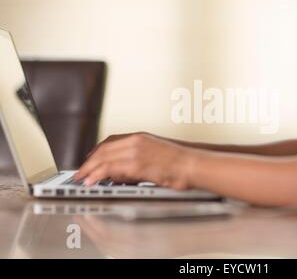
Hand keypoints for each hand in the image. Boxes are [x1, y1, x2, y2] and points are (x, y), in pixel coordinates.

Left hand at [74, 133, 192, 188]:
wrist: (194, 164)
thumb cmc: (181, 163)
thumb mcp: (156, 155)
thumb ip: (137, 161)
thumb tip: (123, 173)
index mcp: (141, 137)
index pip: (110, 141)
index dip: (97, 152)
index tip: (89, 160)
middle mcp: (136, 141)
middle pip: (104, 149)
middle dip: (89, 162)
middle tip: (80, 173)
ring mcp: (136, 151)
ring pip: (104, 158)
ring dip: (90, 169)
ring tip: (82, 179)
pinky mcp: (138, 164)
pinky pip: (111, 169)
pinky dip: (98, 175)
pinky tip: (92, 181)